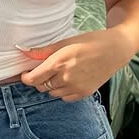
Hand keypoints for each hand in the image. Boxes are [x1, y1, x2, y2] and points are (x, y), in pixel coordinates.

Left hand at [17, 29, 131, 100]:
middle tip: (44, 69)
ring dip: (50, 85)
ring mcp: (76, 88)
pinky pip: (64, 97)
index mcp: (59, 63)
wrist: (115, 50)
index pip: (33, 79)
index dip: (26, 77)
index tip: (26, 73)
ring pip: (52, 93)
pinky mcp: (84, 94)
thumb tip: (23, 52)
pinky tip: (68, 79)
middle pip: (41, 86)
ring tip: (59, 72)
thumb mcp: (65, 42)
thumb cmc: (90, 41)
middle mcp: (66, 78)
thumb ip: (43, 51)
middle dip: (39, 79)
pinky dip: (62, 90)